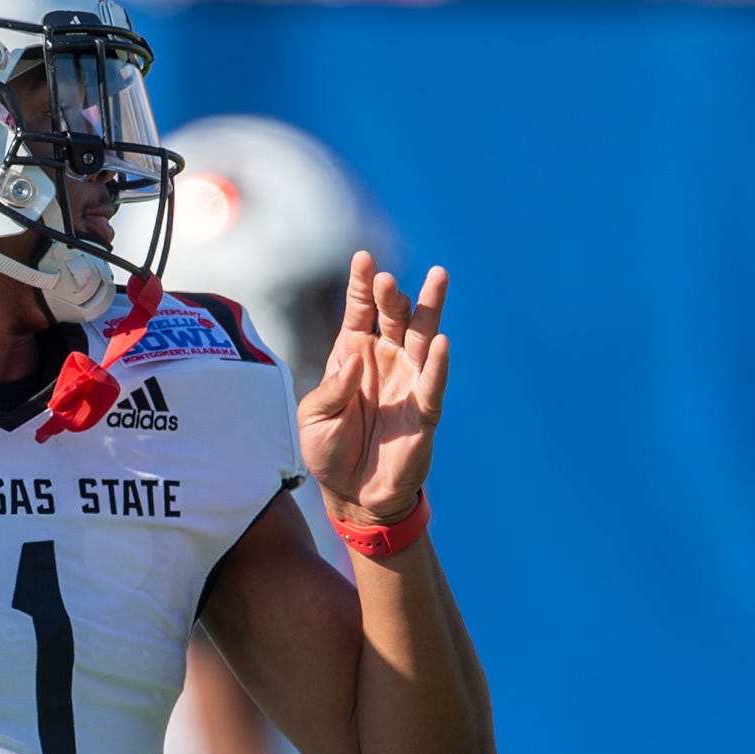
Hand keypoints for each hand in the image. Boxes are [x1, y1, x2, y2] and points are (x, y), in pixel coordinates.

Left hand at [299, 252, 450, 526]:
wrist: (353, 495)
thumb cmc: (329, 451)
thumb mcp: (314, 419)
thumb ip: (332, 389)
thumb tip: (355, 360)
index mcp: (353, 353)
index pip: (359, 310)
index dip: (361, 285)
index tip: (363, 258)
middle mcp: (384, 359)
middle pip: (393, 315)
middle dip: (391, 294)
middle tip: (386, 278)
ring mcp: (407, 381)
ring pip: (422, 336)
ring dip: (429, 308)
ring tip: (437, 277)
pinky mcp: (424, 409)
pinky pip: (433, 382)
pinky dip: (438, 363)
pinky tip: (440, 342)